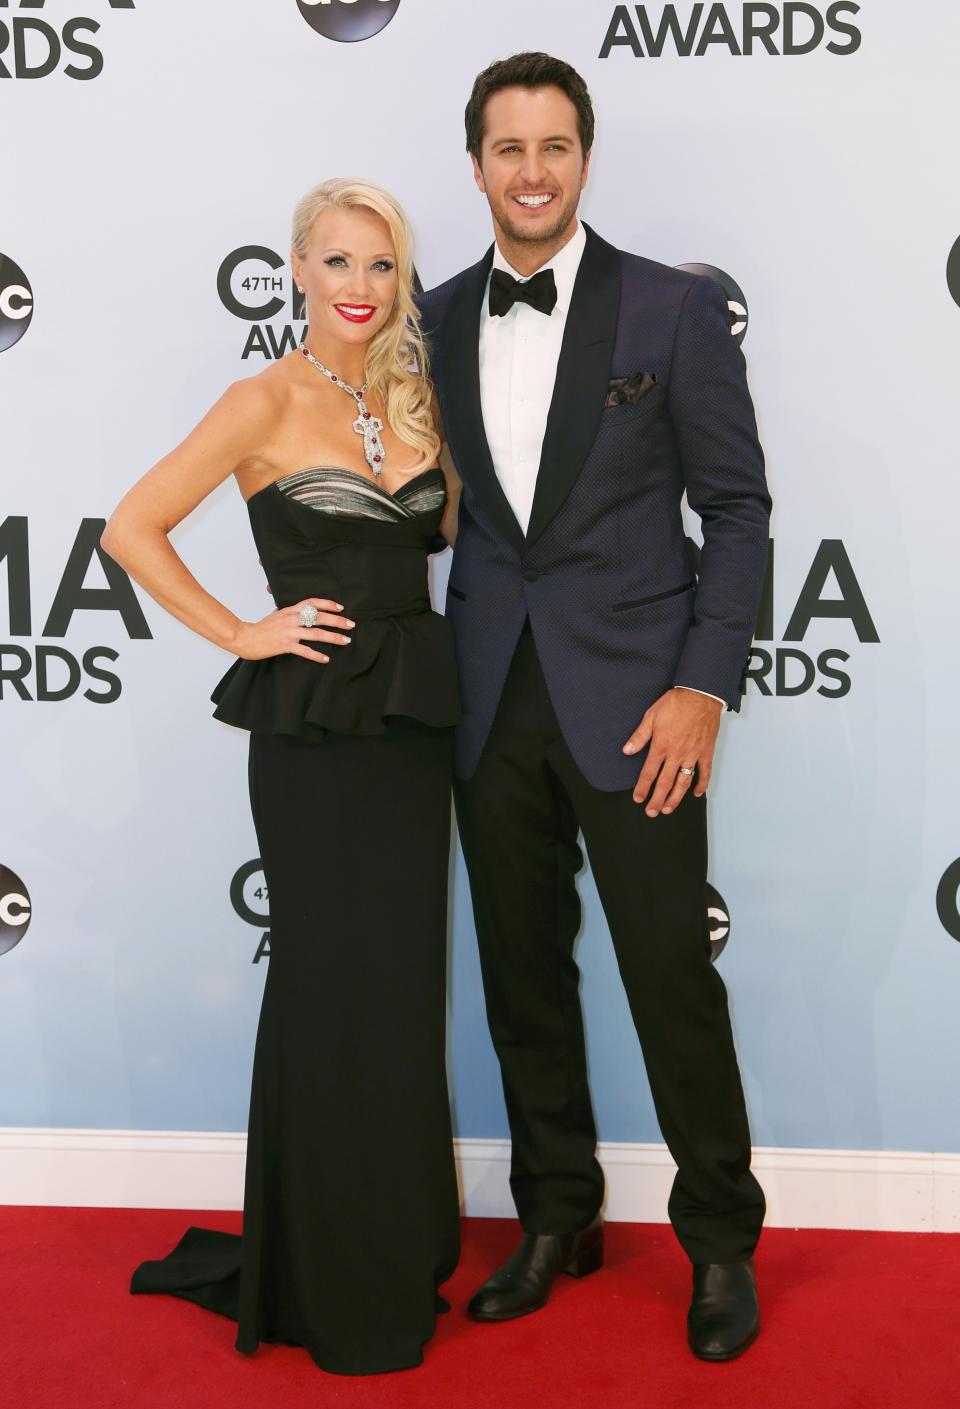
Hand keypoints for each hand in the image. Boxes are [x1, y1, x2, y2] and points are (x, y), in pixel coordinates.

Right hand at [233, 599, 353, 663]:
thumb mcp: (276, 615)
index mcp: (290, 610)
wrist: (244, 637)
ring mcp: (289, 632)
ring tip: (345, 640)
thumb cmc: (261, 627)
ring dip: (333, 637)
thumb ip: (289, 612)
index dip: (328, 604)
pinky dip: (316, 655)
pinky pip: (304, 650)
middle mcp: (291, 619)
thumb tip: (298, 610)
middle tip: (351, 624)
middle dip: (338, 620)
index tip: (341, 607)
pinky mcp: (285, 646)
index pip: (312, 602)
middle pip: (319, 617)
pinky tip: (326, 659)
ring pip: (316, 633)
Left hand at [622, 687, 722, 814]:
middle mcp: (677, 754)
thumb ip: (639, 736)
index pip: (649, 773)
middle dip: (657, 800)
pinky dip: (701, 784)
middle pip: (665, 783)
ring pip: (684, 782)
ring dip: (675, 798)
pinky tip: (696, 794)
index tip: (638, 799)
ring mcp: (693, 754)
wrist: (700, 694)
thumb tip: (627, 750)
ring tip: (668, 809)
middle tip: (651, 812)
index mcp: (661, 746)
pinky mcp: (706, 752)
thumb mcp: (651, 716)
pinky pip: (704, 772)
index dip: (642, 788)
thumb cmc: (675, 703)